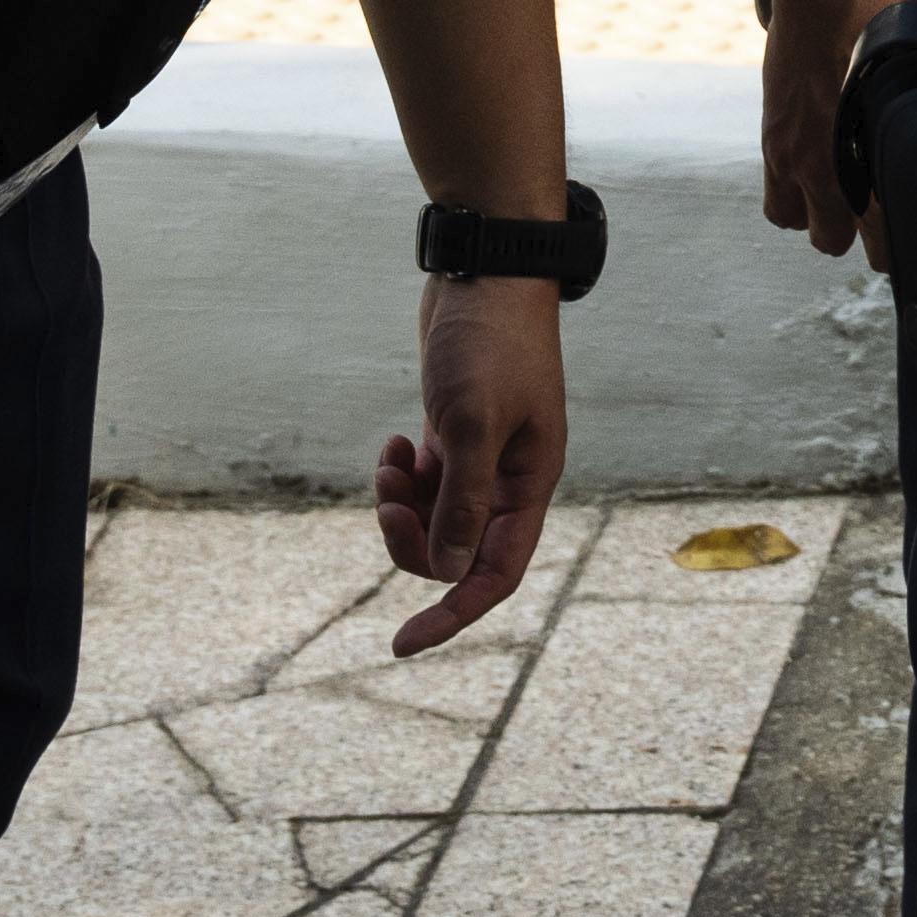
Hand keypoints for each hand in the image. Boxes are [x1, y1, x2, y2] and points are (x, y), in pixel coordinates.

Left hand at [376, 269, 571, 653]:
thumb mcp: (470, 423)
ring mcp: (484, 455)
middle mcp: (511, 477)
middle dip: (412, 539)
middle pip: (457, 550)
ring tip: (388, 463)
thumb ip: (462, 501)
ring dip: (401, 505)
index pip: (495, 573)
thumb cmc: (487, 343)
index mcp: (529, 482)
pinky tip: (394, 442)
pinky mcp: (458, 431)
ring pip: (436, 518)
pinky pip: (427, 484)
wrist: (486, 273)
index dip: (453, 613)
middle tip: (386, 502)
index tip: (402, 643)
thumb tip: (447, 571)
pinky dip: (402, 476)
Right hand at [758, 0, 916, 253]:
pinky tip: (817, 168)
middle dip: (861, 233)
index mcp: (877, 158)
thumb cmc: (892, 11)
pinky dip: (792, 194)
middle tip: (880, 208)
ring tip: (845, 192)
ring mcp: (794, 155)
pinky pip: (775, 195)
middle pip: (839, 243)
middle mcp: (829, 168)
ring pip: (802, 225)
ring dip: (822, 217)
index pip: (888, 243)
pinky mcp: (772, 134)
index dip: (905, 243)